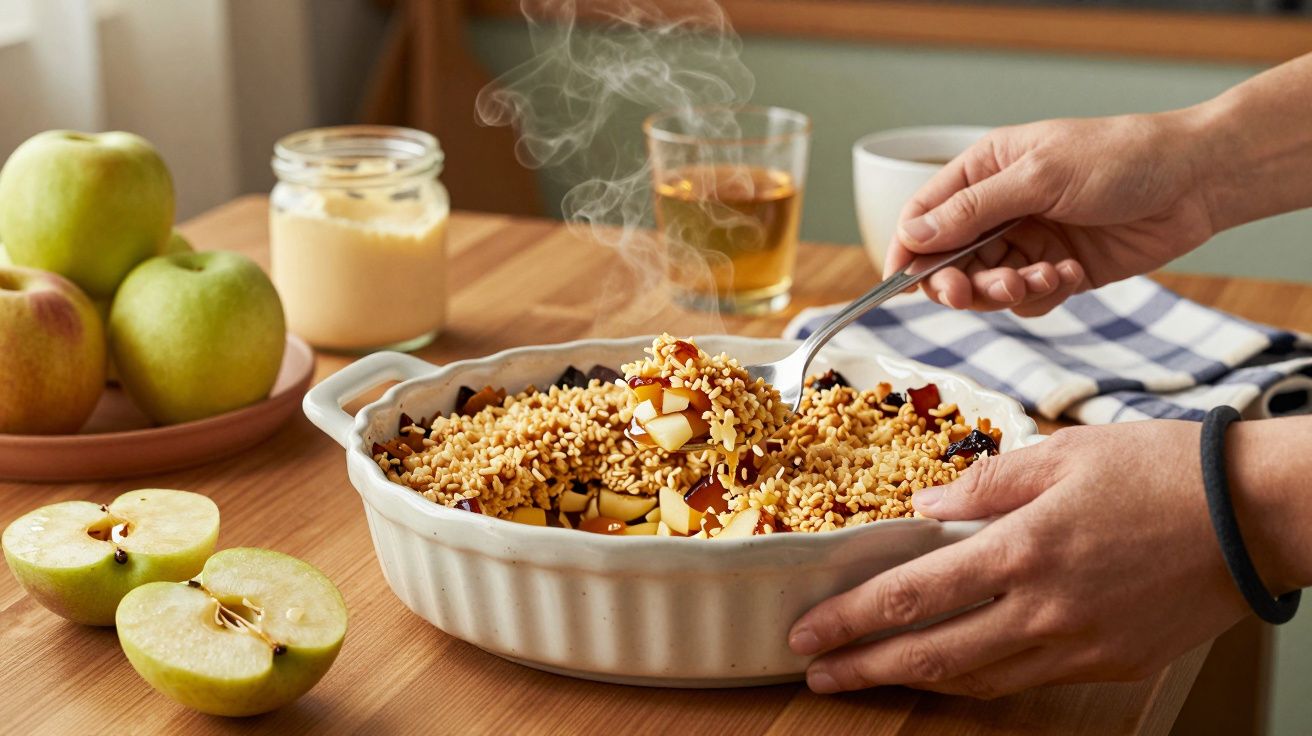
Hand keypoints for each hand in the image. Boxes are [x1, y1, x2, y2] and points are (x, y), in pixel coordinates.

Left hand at [787, 422, 1254, 697]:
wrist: (1255, 516)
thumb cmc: (1160, 471)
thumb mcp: (1063, 452)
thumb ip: (984, 482)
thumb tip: (923, 507)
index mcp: (1025, 547)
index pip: (914, 595)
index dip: (853, 619)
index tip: (807, 631)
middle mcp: (1046, 608)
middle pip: (933, 654)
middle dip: (865, 668)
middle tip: (816, 674)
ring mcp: (1081, 645)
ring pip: (978, 678)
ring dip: (916, 681)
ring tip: (869, 676)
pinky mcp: (1112, 664)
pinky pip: (1028, 680)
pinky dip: (979, 678)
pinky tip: (953, 670)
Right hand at [883, 113, 1217, 315]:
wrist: (1195, 181)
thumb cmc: (1119, 158)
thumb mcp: (1038, 178)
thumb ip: (972, 210)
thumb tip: (911, 236)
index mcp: (984, 171)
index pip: (923, 216)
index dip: (907, 251)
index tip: (902, 284)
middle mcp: (999, 208)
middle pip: (949, 260)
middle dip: (959, 281)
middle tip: (970, 294)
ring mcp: (1028, 241)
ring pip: (987, 285)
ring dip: (1007, 290)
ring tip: (1042, 278)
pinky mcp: (1057, 271)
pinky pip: (1027, 299)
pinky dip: (1043, 293)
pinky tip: (1072, 273)